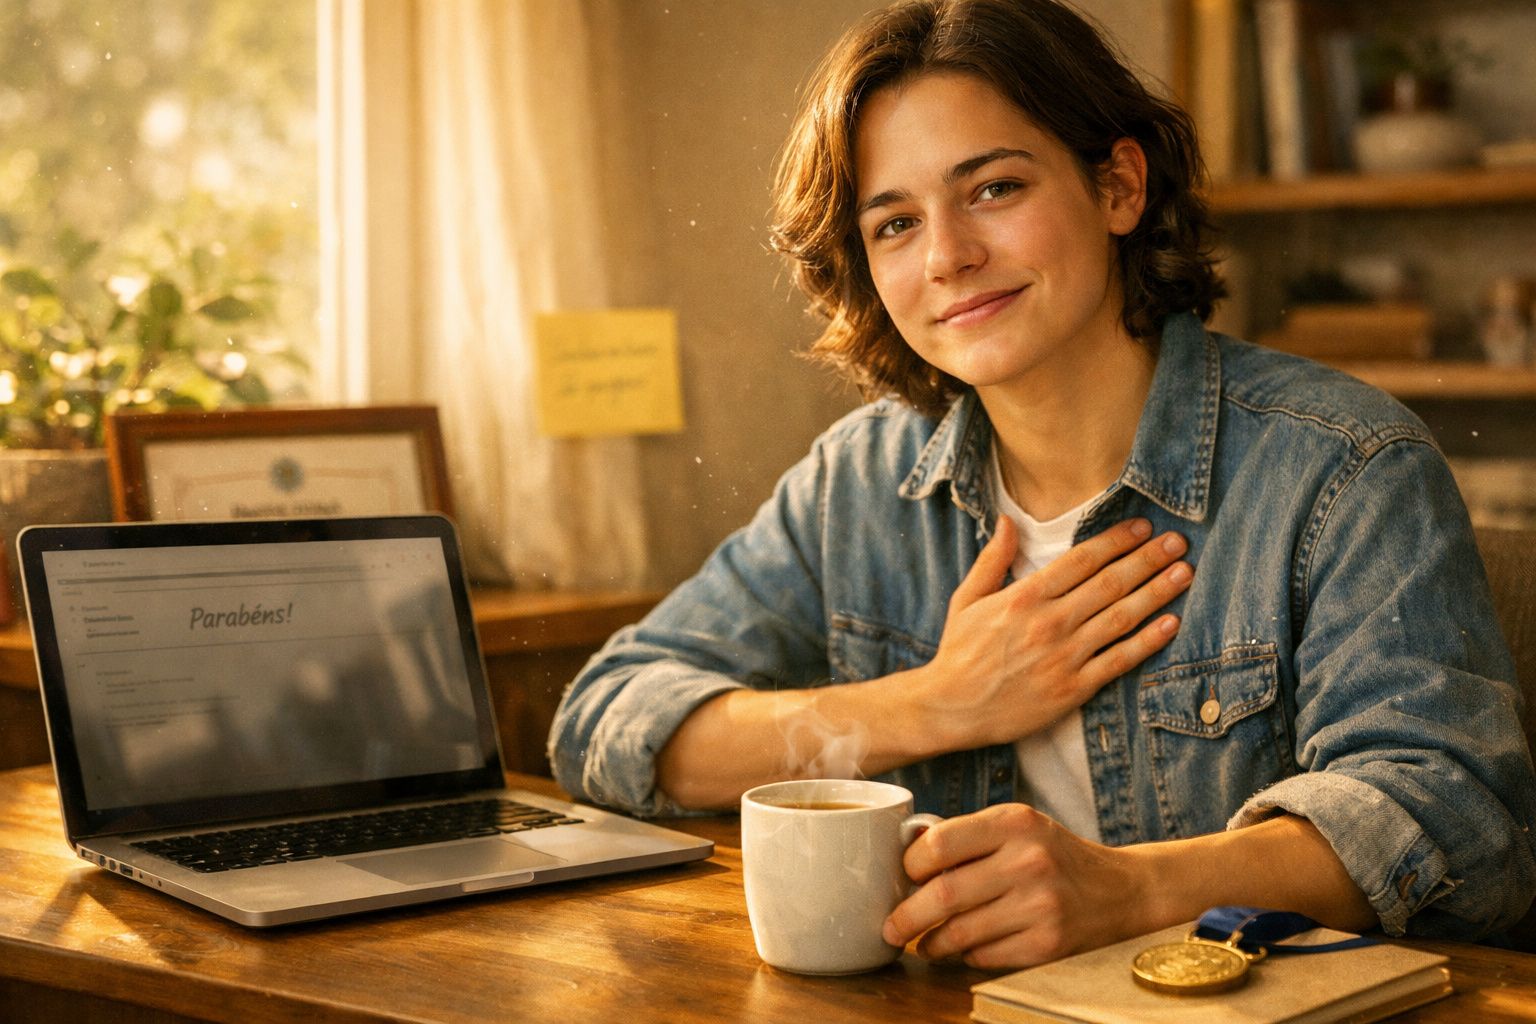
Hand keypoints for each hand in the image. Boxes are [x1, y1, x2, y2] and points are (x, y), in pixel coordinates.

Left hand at [882, 803, 1143, 967]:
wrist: (1120, 890)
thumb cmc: (1052, 855)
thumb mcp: (1017, 826)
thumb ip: (967, 835)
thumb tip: (903, 851)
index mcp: (1015, 822)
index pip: (939, 843)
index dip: (911, 865)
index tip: (904, 877)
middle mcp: (1029, 860)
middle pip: (944, 894)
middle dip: (907, 917)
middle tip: (891, 928)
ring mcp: (1041, 904)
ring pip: (960, 933)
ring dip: (933, 943)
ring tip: (925, 943)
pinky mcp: (1048, 944)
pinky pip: (985, 956)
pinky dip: (967, 956)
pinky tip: (966, 949)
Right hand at [918, 517, 1192, 749]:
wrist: (951, 708)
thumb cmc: (958, 652)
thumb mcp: (966, 599)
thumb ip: (993, 559)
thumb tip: (1009, 520)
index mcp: (1024, 597)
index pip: (1081, 560)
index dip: (1116, 540)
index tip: (1142, 527)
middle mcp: (1049, 623)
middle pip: (1109, 583)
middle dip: (1148, 559)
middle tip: (1177, 541)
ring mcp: (1064, 657)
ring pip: (1121, 618)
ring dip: (1157, 592)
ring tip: (1185, 572)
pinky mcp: (1074, 689)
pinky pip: (1119, 661)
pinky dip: (1148, 642)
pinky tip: (1171, 624)